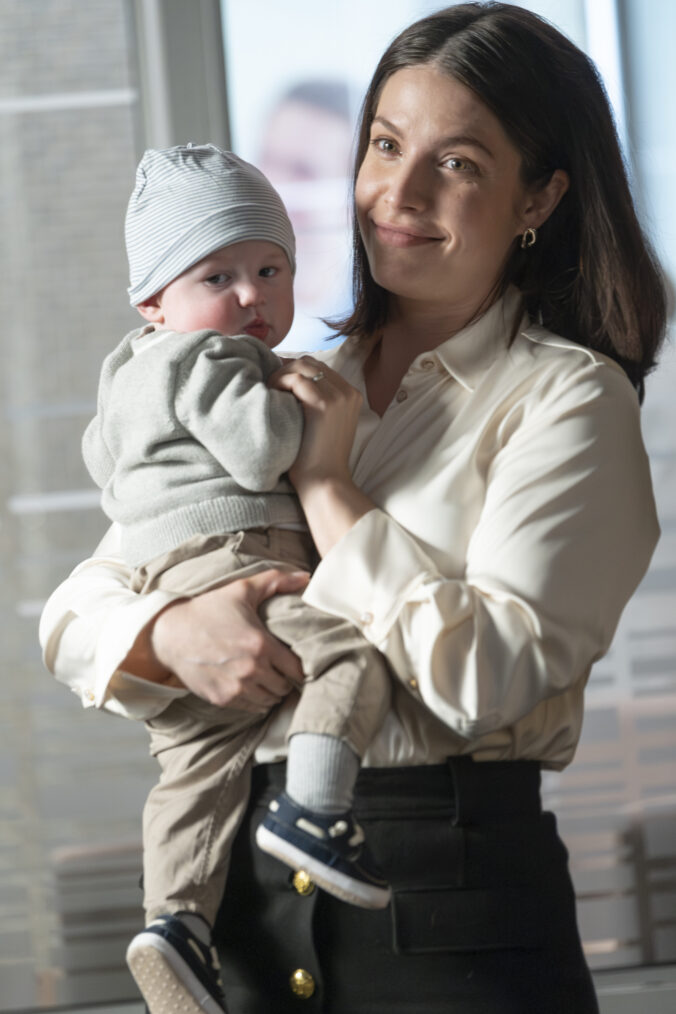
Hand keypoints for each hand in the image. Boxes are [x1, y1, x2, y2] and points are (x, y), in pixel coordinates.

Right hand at [148, 569, 308, 710]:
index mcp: (261, 644)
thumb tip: (306, 577)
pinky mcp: (223, 699)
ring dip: (272, 691)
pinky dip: (256, 699)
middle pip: (285, 687)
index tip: (296, 661)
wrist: (171, 634)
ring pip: (270, 700)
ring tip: (268, 678)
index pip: (297, 668)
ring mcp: (236, 687)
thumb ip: (277, 581)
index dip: (300, 666)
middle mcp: (251, 669)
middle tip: (281, 669)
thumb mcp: (242, 590)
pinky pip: (252, 708)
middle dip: (286, 678)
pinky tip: (252, 685)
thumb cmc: (209, 609)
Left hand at [269, 356, 362, 493]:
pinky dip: (279, 383)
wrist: (325, 482)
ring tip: (268, 391)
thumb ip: (319, 402)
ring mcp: (338, 397)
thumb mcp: (325, 424)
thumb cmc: (318, 459)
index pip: (319, 367)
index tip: (277, 381)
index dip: (294, 370)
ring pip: (302, 367)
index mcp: (351, 395)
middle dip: (286, 369)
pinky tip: (271, 396)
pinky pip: (295, 380)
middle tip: (269, 385)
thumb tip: (291, 383)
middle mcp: (348, 392)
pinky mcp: (324, 404)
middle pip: (310, 362)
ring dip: (281, 375)